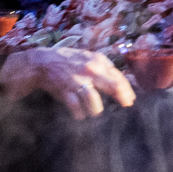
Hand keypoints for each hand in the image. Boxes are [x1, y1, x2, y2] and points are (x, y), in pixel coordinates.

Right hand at [0, 47, 135, 118]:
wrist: (42, 62)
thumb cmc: (68, 60)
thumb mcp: (88, 56)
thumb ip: (103, 66)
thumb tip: (122, 80)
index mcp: (97, 61)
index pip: (118, 77)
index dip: (127, 90)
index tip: (130, 99)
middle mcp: (90, 70)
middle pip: (113, 87)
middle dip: (122, 99)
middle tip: (126, 105)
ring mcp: (78, 82)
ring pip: (95, 103)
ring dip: (96, 110)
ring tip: (94, 111)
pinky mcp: (66, 92)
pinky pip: (78, 110)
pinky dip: (80, 115)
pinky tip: (80, 114)